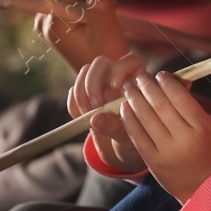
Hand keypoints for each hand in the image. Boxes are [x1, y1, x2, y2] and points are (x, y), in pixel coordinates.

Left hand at [39, 0, 129, 71]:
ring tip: (105, 13)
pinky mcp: (54, 17)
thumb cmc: (105, 56)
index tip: (109, 4)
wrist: (100, 75)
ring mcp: (47, 17)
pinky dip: (87, 0)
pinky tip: (97, 16)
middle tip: (109, 8)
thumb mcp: (106, 33)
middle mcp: (43, 18)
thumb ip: (101, 11)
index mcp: (53, 22)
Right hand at [68, 54, 148, 175]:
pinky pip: (74, 90)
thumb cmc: (135, 139)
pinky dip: (73, 103)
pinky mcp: (86, 94)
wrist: (124, 149)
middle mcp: (119, 78)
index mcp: (138, 82)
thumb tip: (95, 118)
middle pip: (101, 64)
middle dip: (93, 83)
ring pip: (85, 72)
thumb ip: (115, 127)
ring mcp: (101, 85)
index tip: (114, 86)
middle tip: (94, 106)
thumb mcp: (130, 136)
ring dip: (81, 93)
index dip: (121, 68)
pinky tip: (80, 118)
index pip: (132, 61)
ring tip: (86, 115)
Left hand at [119, 70, 210, 202]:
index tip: (160, 75)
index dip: (167, 83)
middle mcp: (184, 138)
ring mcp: (167, 151)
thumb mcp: (207, 127)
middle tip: (140, 77)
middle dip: (147, 87)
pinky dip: (129, 119)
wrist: (204, 187)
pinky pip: (137, 135)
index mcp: (202, 127)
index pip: (180, 97)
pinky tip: (125, 108)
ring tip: (129, 89)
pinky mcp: (153, 161)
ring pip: (146, 118)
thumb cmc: (207, 151)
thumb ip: (190, 106)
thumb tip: (175, 79)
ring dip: (134, 99)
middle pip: (160, 105)